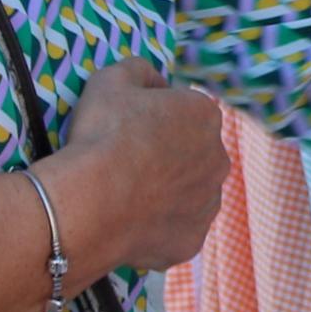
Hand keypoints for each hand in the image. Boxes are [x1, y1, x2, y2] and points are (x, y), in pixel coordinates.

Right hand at [51, 59, 229, 273]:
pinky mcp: (192, 241)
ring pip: (188, 195)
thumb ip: (137, 69)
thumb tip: (152, 79)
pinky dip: (156, 229)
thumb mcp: (110, 80)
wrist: (91, 202)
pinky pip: (174, 231)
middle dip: (167, 157)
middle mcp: (219, 160)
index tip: (127, 127)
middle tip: (126, 164)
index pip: (184, 110)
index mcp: (206, 115)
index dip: (153, 117)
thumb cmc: (102, 135)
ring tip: (125, 197)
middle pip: (192, 154)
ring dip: (166, 194)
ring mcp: (208, 205)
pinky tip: (127, 224)